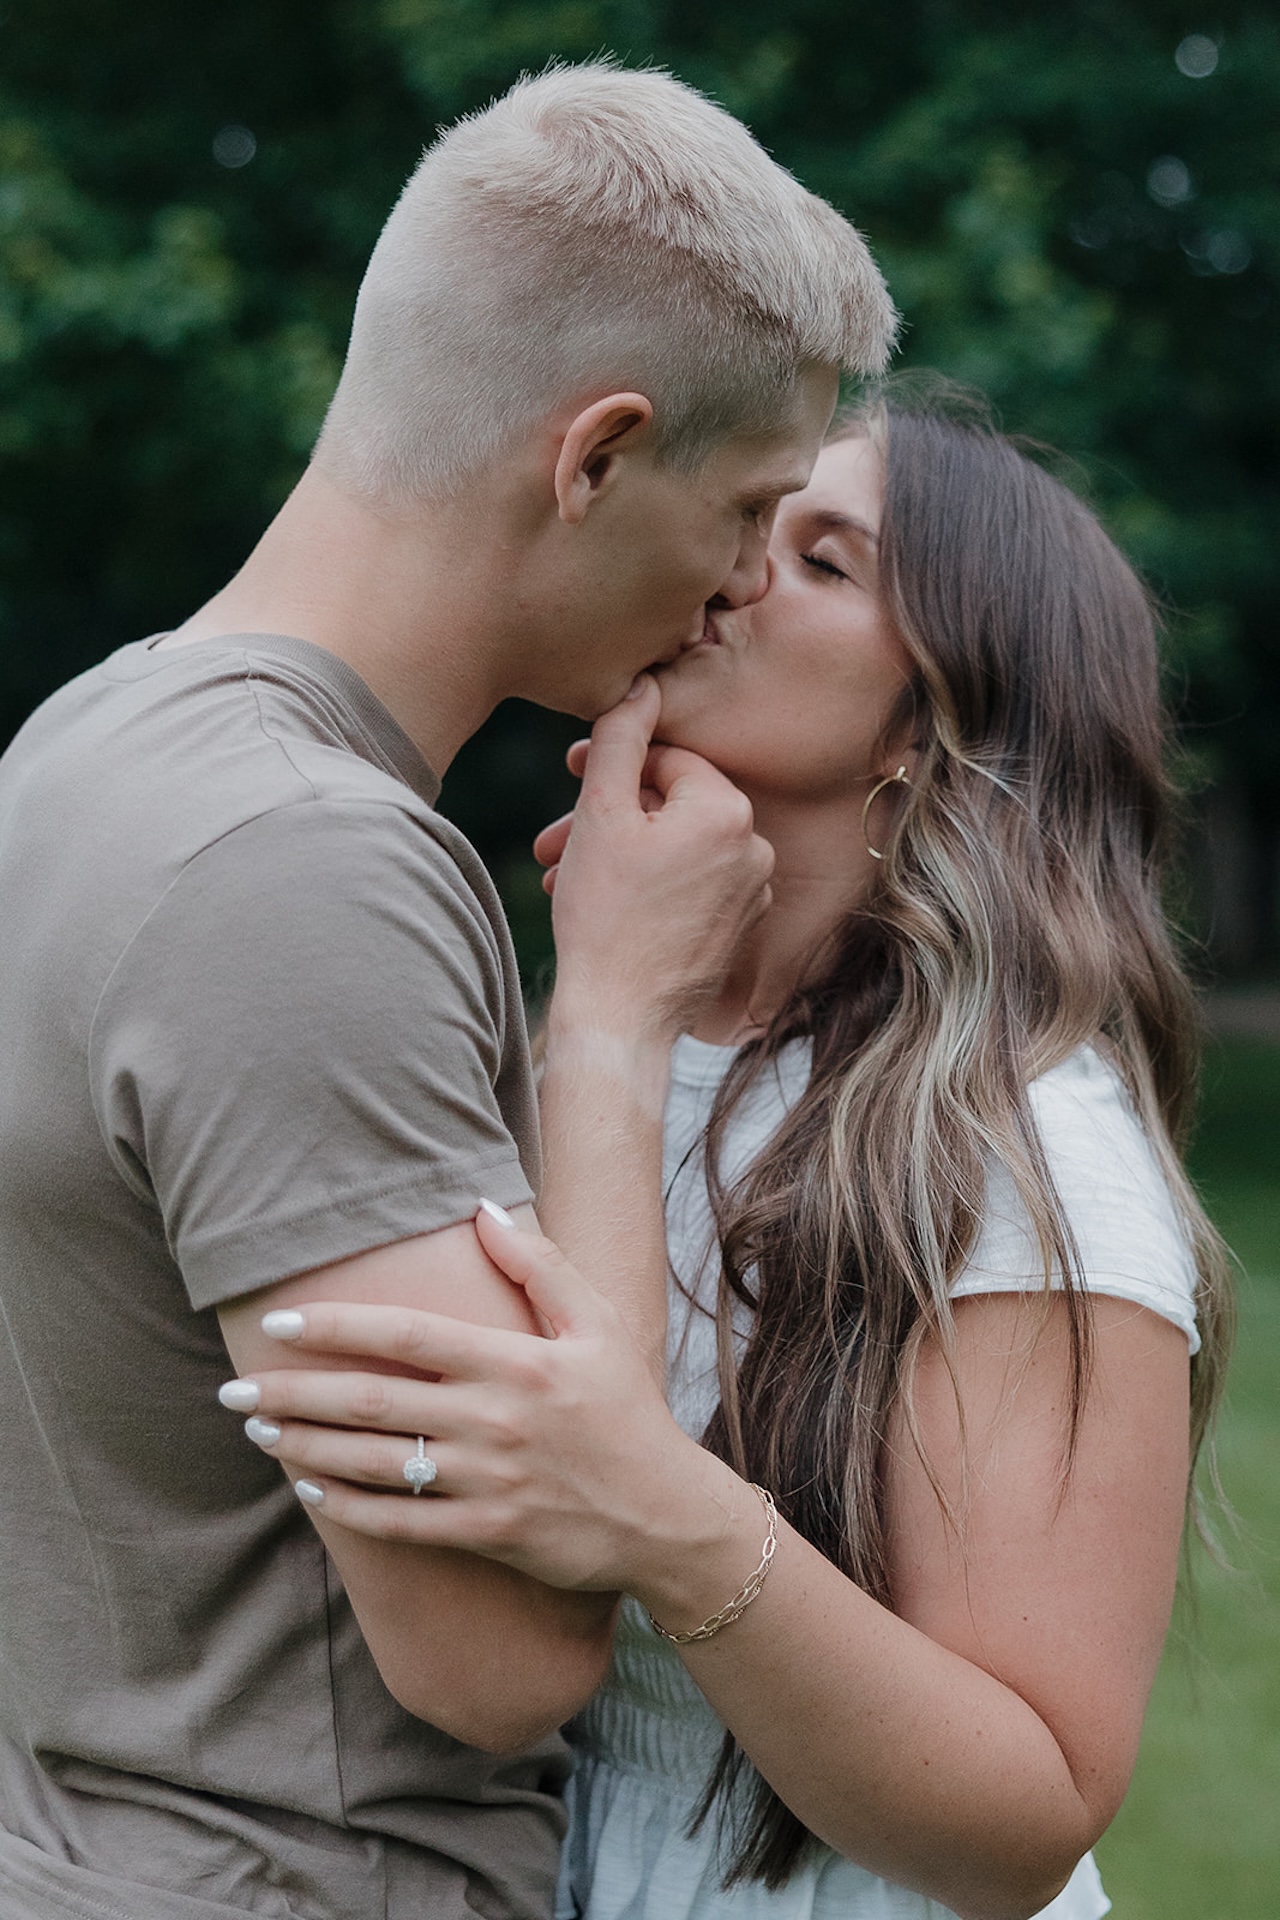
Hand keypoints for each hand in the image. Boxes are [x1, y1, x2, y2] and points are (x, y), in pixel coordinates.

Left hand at [219, 1207, 747, 1598]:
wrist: (665, 1514)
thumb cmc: (627, 1410)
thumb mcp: (598, 1324)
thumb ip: (538, 1264)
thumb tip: (479, 1207)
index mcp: (516, 1362)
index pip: (408, 1335)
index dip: (338, 1326)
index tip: (280, 1322)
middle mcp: (494, 1419)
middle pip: (372, 1401)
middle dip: (293, 1392)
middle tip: (234, 1384)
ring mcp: (488, 1481)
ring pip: (375, 1461)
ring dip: (306, 1445)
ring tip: (257, 1427)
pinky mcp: (488, 1533)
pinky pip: (402, 1521)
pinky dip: (349, 1506)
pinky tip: (309, 1486)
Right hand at [535, 675, 773, 1038]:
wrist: (621, 1017)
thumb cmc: (604, 916)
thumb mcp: (599, 814)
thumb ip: (618, 738)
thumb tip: (641, 684)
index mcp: (726, 810)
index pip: (662, 762)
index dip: (609, 770)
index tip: (568, 784)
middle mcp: (755, 846)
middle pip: (669, 807)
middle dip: (608, 819)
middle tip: (552, 840)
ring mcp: (752, 891)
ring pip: (675, 848)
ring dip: (620, 855)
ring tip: (565, 876)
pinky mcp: (740, 927)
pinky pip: (691, 886)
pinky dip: (649, 886)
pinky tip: (604, 905)